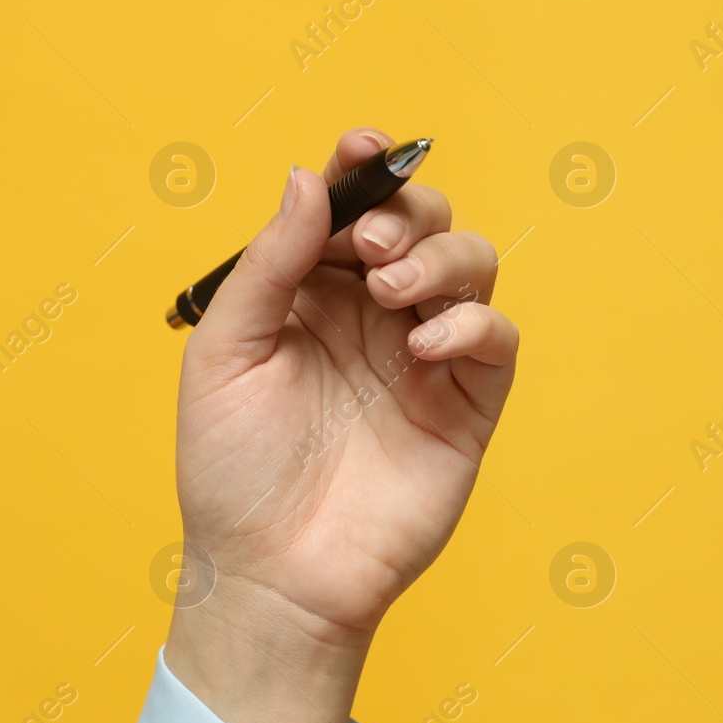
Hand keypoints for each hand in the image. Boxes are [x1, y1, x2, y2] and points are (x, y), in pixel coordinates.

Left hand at [164, 127, 518, 722]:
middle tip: (372, 247)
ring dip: (441, 258)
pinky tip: (422, 346)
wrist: (271, 576)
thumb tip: (309, 178)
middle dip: (408, 212)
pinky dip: (472, 325)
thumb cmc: (231, 471)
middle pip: (424, 222)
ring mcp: (423, 358)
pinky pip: (496, 341)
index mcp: (313, 292)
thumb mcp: (226, 353)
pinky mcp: (465, 406)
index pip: (354, 207)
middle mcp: (373, 314)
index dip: (368, 167)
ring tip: (393, 293)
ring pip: (472, 265)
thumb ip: (269, 264)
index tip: (367, 146)